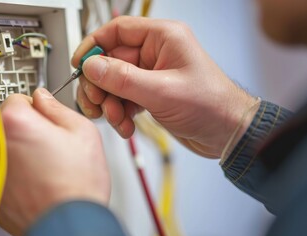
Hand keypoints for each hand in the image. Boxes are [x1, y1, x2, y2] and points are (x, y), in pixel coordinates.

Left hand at [0, 89, 109, 235]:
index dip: (35, 109)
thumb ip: (56, 107)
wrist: (69, 225)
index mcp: (14, 122)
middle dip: (24, 131)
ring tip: (41, 170)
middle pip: (6, 124)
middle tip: (47, 149)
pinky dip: (7, 174)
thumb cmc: (77, 185)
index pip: (17, 98)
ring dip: (14, 154)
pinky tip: (30, 183)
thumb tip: (43, 99)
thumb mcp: (82, 132)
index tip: (42, 119)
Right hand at [74, 16, 256, 157]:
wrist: (227, 134)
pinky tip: (126, 125)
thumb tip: (92, 66)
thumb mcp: (162, 92)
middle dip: (100, 85)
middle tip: (96, 103)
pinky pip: (122, 99)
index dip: (94, 46)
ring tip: (117, 120)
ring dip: (109, 103)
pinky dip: (119, 113)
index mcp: (162, 38)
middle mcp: (155, 54)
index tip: (79, 64)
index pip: (117, 31)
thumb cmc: (212, 106)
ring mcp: (150, 75)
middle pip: (110, 61)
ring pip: (113, 83)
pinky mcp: (149, 94)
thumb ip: (123, 79)